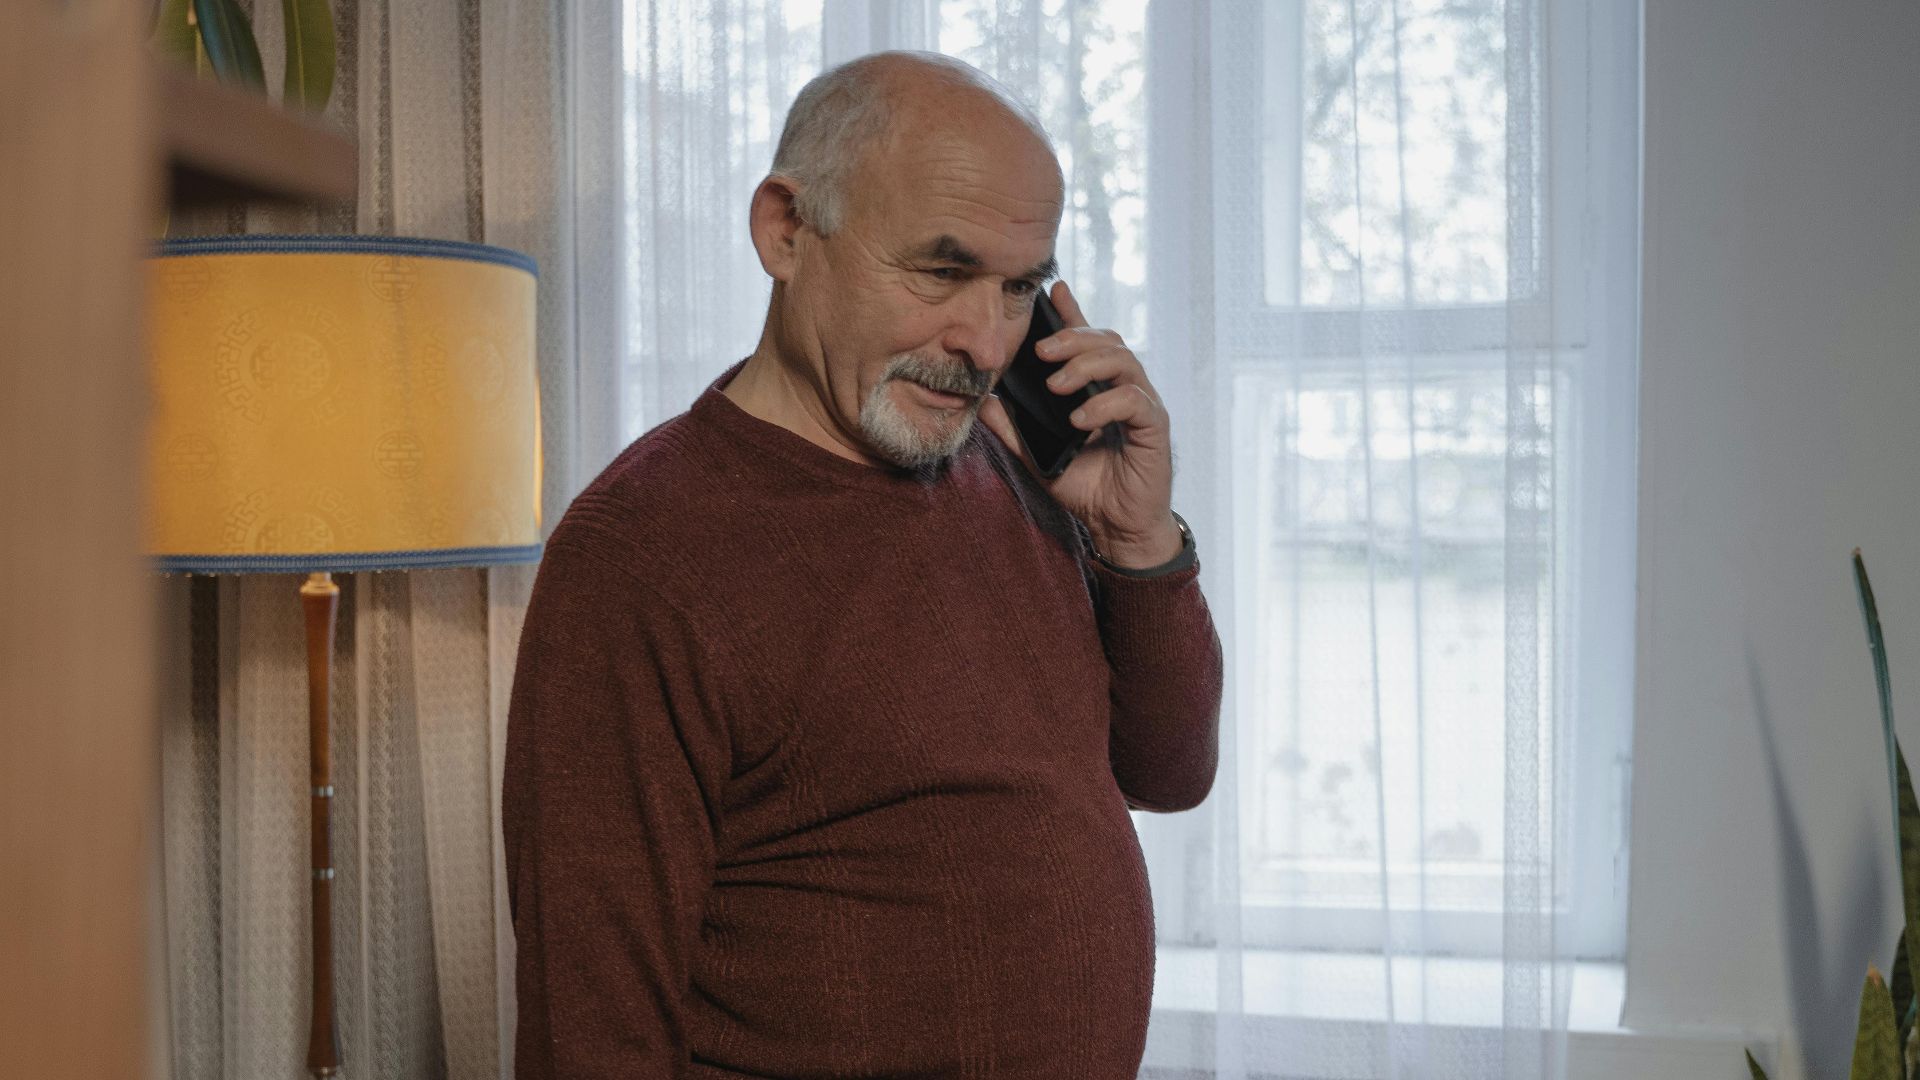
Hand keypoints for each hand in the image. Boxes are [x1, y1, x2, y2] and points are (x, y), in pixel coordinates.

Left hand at [977, 281, 1182, 568]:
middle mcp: (1123, 388)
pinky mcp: (1155, 427)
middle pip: (1107, 341)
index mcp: (1098, 388)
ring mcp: (1142, 405)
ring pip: (1123, 361)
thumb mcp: (1038, 455)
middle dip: (1072, 338)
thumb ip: (1014, 428)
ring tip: (1056, 385)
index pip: (1088, 341)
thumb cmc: (1085, 486)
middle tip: (1040, 350)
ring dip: (1086, 366)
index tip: (1054, 290)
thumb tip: (985, 401)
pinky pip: (1135, 401)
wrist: (1116, 526)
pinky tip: (1080, 418)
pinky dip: (1104, 404)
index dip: (1073, 313)